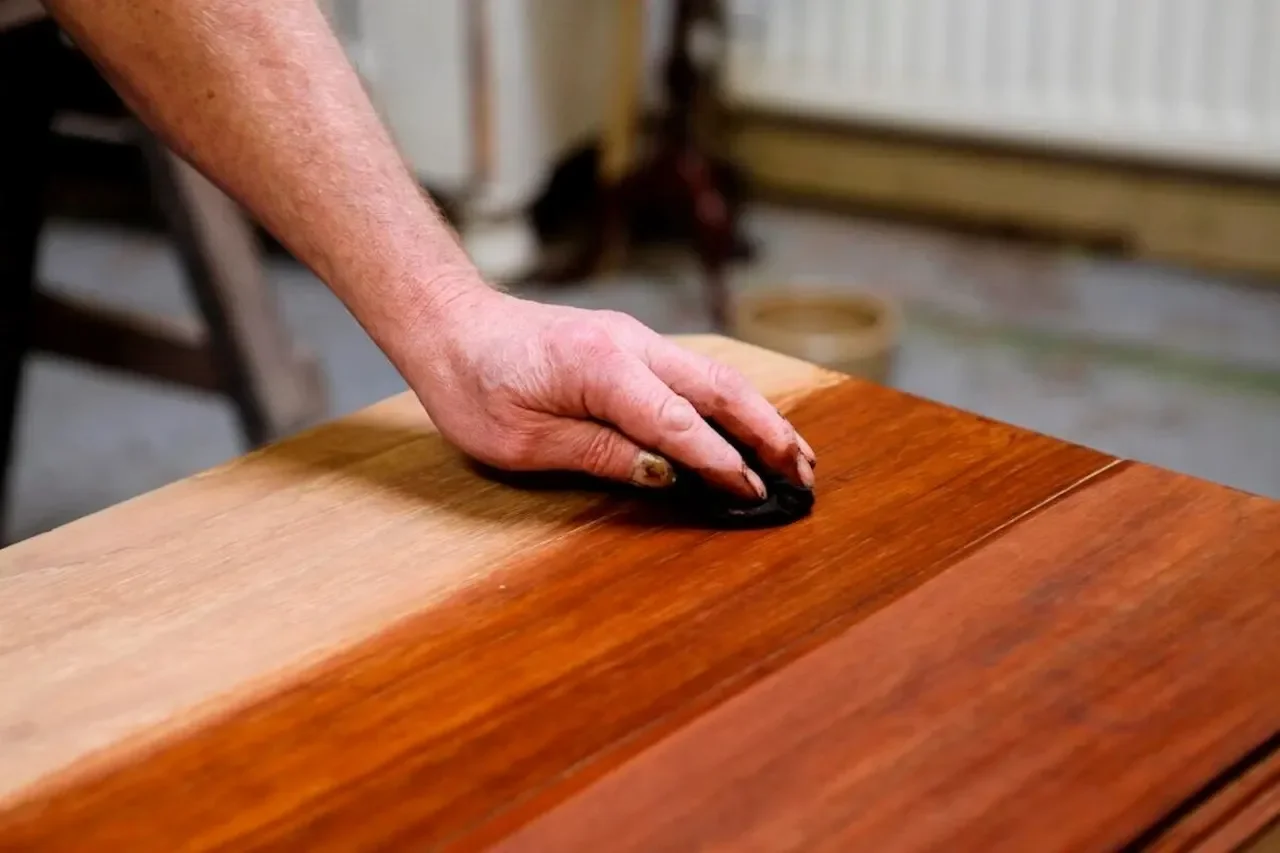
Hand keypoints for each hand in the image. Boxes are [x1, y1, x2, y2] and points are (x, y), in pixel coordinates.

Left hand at [406, 288, 816, 499]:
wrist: (449, 324)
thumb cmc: (472, 385)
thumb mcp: (523, 441)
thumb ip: (600, 453)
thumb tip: (668, 473)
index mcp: (601, 368)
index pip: (679, 424)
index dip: (721, 463)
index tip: (754, 493)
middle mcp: (629, 344)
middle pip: (718, 390)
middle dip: (767, 432)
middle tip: (805, 474)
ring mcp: (633, 338)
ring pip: (714, 376)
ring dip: (758, 414)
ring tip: (795, 453)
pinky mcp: (629, 344)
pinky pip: (692, 373)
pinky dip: (729, 401)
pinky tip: (747, 424)